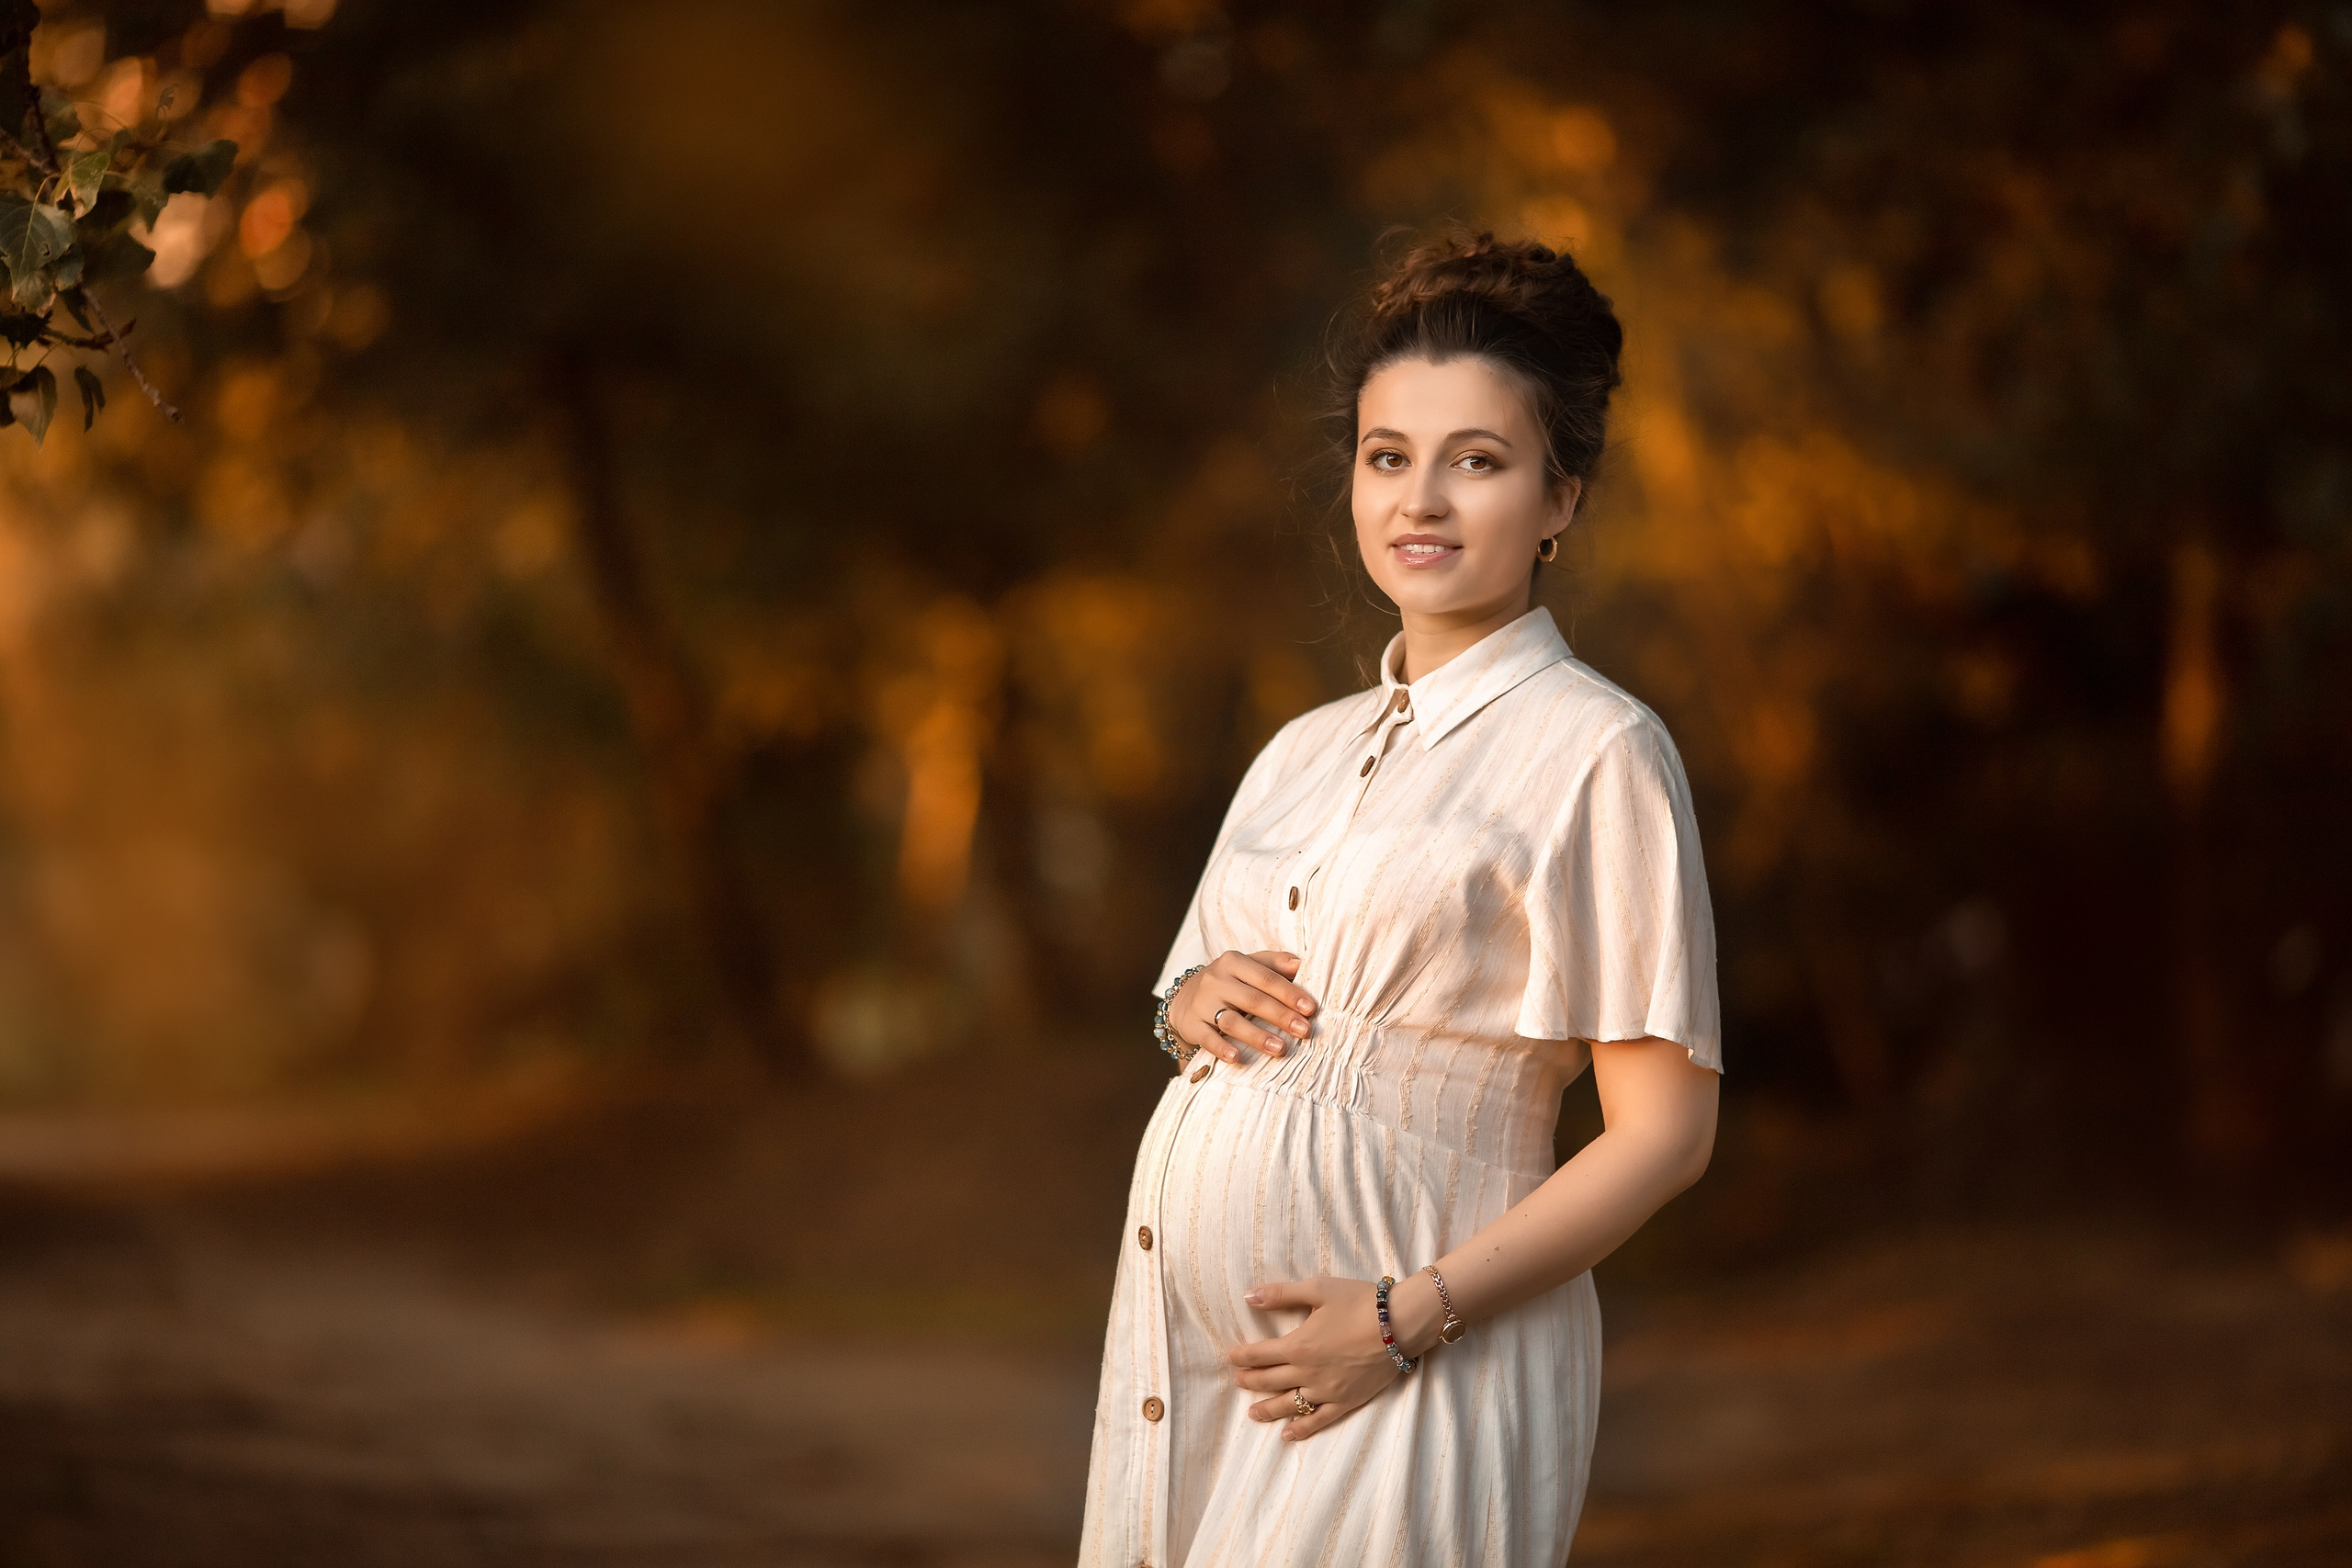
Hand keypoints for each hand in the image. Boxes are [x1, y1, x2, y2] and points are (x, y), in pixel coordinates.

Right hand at [1172, 950, 1316, 1064]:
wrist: (1185, 998)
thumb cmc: (1228, 982)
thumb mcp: (1247, 966)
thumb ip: (1274, 963)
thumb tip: (1302, 964)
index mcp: (1234, 962)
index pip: (1266, 978)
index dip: (1289, 993)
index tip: (1310, 1009)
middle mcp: (1216, 980)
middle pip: (1253, 1000)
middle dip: (1281, 1016)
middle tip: (1304, 1030)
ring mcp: (1202, 1003)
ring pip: (1232, 1021)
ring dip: (1257, 1036)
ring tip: (1280, 1048)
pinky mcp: (1192, 1025)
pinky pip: (1207, 1038)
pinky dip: (1222, 1048)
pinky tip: (1237, 1057)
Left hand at [1226, 1276, 1400, 1440]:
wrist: (1400, 1324)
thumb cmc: (1359, 1302)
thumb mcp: (1318, 1289)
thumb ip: (1281, 1294)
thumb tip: (1248, 1296)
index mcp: (1298, 1345)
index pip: (1259, 1354)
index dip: (1242, 1356)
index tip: (1231, 1357)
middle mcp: (1307, 1372)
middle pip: (1270, 1380)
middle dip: (1250, 1381)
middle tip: (1238, 1381)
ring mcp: (1327, 1391)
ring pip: (1289, 1405)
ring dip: (1267, 1409)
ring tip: (1252, 1414)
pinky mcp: (1346, 1401)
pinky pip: (1319, 1419)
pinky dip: (1301, 1429)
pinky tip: (1288, 1434)